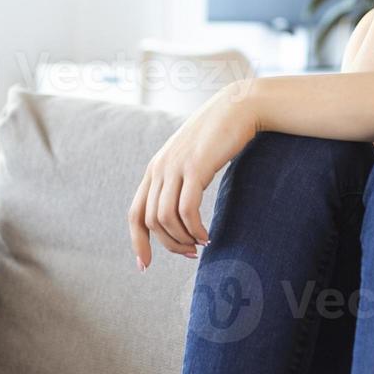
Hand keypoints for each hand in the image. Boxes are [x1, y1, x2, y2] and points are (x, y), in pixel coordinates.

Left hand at [127, 81, 259, 269]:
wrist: (238, 107)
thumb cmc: (219, 135)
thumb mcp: (192, 158)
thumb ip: (180, 179)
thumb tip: (179, 212)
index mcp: (155, 169)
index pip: (136, 213)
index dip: (138, 242)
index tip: (145, 266)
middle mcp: (159, 169)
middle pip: (151, 221)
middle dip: (168, 245)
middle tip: (190, 254)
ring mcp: (175, 167)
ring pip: (167, 218)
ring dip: (183, 239)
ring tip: (201, 243)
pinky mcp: (195, 167)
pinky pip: (187, 209)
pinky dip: (195, 228)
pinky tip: (207, 234)